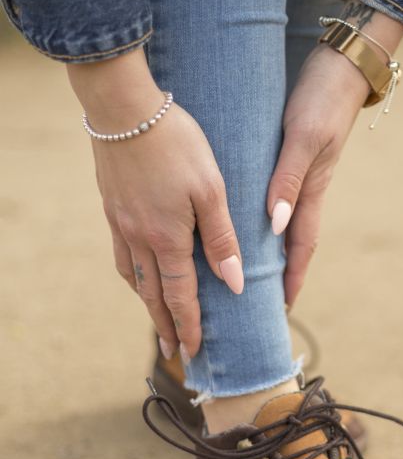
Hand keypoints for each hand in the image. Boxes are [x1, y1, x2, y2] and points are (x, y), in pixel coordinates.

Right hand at [68, 51, 242, 360]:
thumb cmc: (176, 143)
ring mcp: (121, 222)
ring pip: (133, 275)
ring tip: (156, 317)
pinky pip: (121, 252)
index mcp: (167, 238)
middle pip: (152, 294)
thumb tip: (233, 284)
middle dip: (164, 324)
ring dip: (146, 302)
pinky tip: (136, 271)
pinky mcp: (112, 205)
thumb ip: (222, 239)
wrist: (124, 107)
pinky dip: (132, 273)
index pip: (180, 295)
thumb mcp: (210, 190)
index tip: (193, 351)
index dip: (188, 324)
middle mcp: (139, 237)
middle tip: (172, 351)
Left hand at [267, 4, 402, 306]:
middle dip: (282, 272)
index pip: (301, 245)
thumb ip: (287, 179)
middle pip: (294, 240)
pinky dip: (269, 216)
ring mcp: (303, 172)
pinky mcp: (296, 155)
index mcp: (312, 188)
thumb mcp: (303, 137)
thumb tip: (274, 226)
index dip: (292, 277)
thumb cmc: (322, 97)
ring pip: (287, 220)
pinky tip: (254, 218)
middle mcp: (308, 186)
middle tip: (265, 301)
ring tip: (256, 269)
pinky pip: (280, 196)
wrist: (342, 60)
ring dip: (274, 247)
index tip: (282, 309)